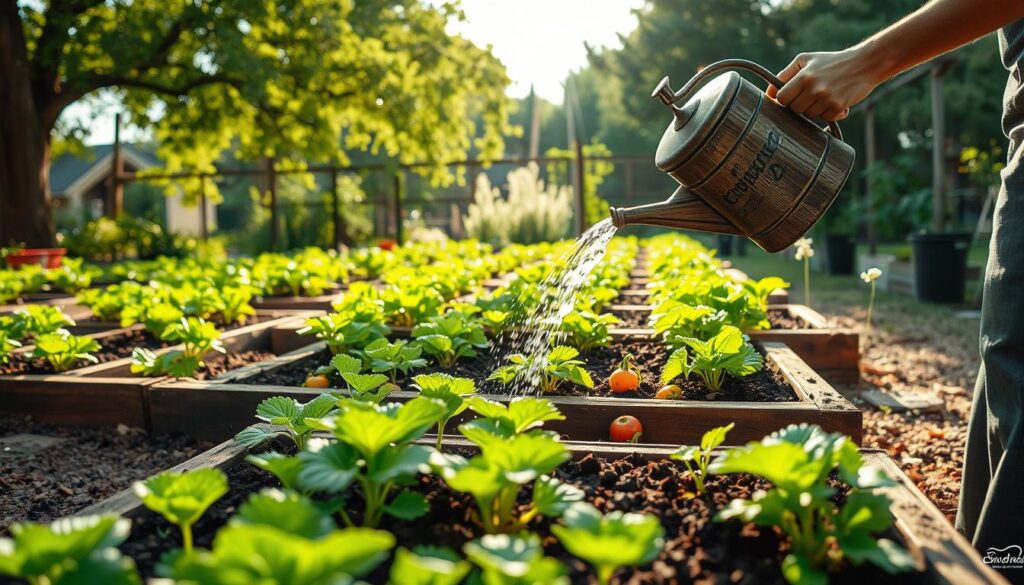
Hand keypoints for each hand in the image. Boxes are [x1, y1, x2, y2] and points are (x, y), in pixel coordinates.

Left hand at [766, 48, 884, 121]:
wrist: (865, 63)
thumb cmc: (831, 61)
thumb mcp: (806, 60)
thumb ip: (785, 75)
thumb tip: (769, 94)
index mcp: (804, 76)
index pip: (782, 98)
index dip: (785, 99)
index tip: (791, 96)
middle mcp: (814, 88)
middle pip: (794, 109)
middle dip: (799, 104)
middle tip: (810, 94)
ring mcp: (827, 99)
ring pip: (808, 115)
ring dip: (814, 109)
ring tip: (824, 95)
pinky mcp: (838, 107)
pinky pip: (824, 118)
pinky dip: (828, 112)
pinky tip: (834, 100)